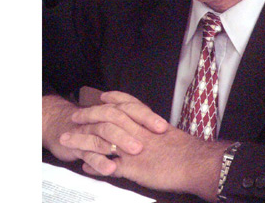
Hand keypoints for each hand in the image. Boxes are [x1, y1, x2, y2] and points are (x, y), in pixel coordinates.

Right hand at [42, 91, 168, 173]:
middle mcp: (103, 117)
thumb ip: (135, 126)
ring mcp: (90, 130)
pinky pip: (89, 153)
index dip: (148, 116)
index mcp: (115, 111)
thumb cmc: (96, 129)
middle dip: (136, 127)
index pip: (133, 108)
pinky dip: (100, 161)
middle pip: (119, 116)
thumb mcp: (117, 125)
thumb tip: (162, 133)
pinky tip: (110, 168)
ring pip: (105, 132)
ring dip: (121, 141)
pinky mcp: (79, 146)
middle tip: (153, 137)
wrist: (61, 127)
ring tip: (136, 150)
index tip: (163, 127)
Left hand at [85, 91, 228, 200]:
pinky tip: (84, 166)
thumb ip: (156, 133)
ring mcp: (133, 149)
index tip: (102, 96)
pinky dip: (94, 165)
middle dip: (89, 116)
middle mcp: (138, 132)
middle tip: (76, 116)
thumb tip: (152, 132)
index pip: (126, 105)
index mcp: (148, 123)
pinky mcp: (132, 167)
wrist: (196, 164)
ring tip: (68, 140)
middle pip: (107, 119)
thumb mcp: (171, 136)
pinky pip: (107, 165)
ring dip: (83, 140)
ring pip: (102, 140)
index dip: (112, 100)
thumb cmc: (189, 151)